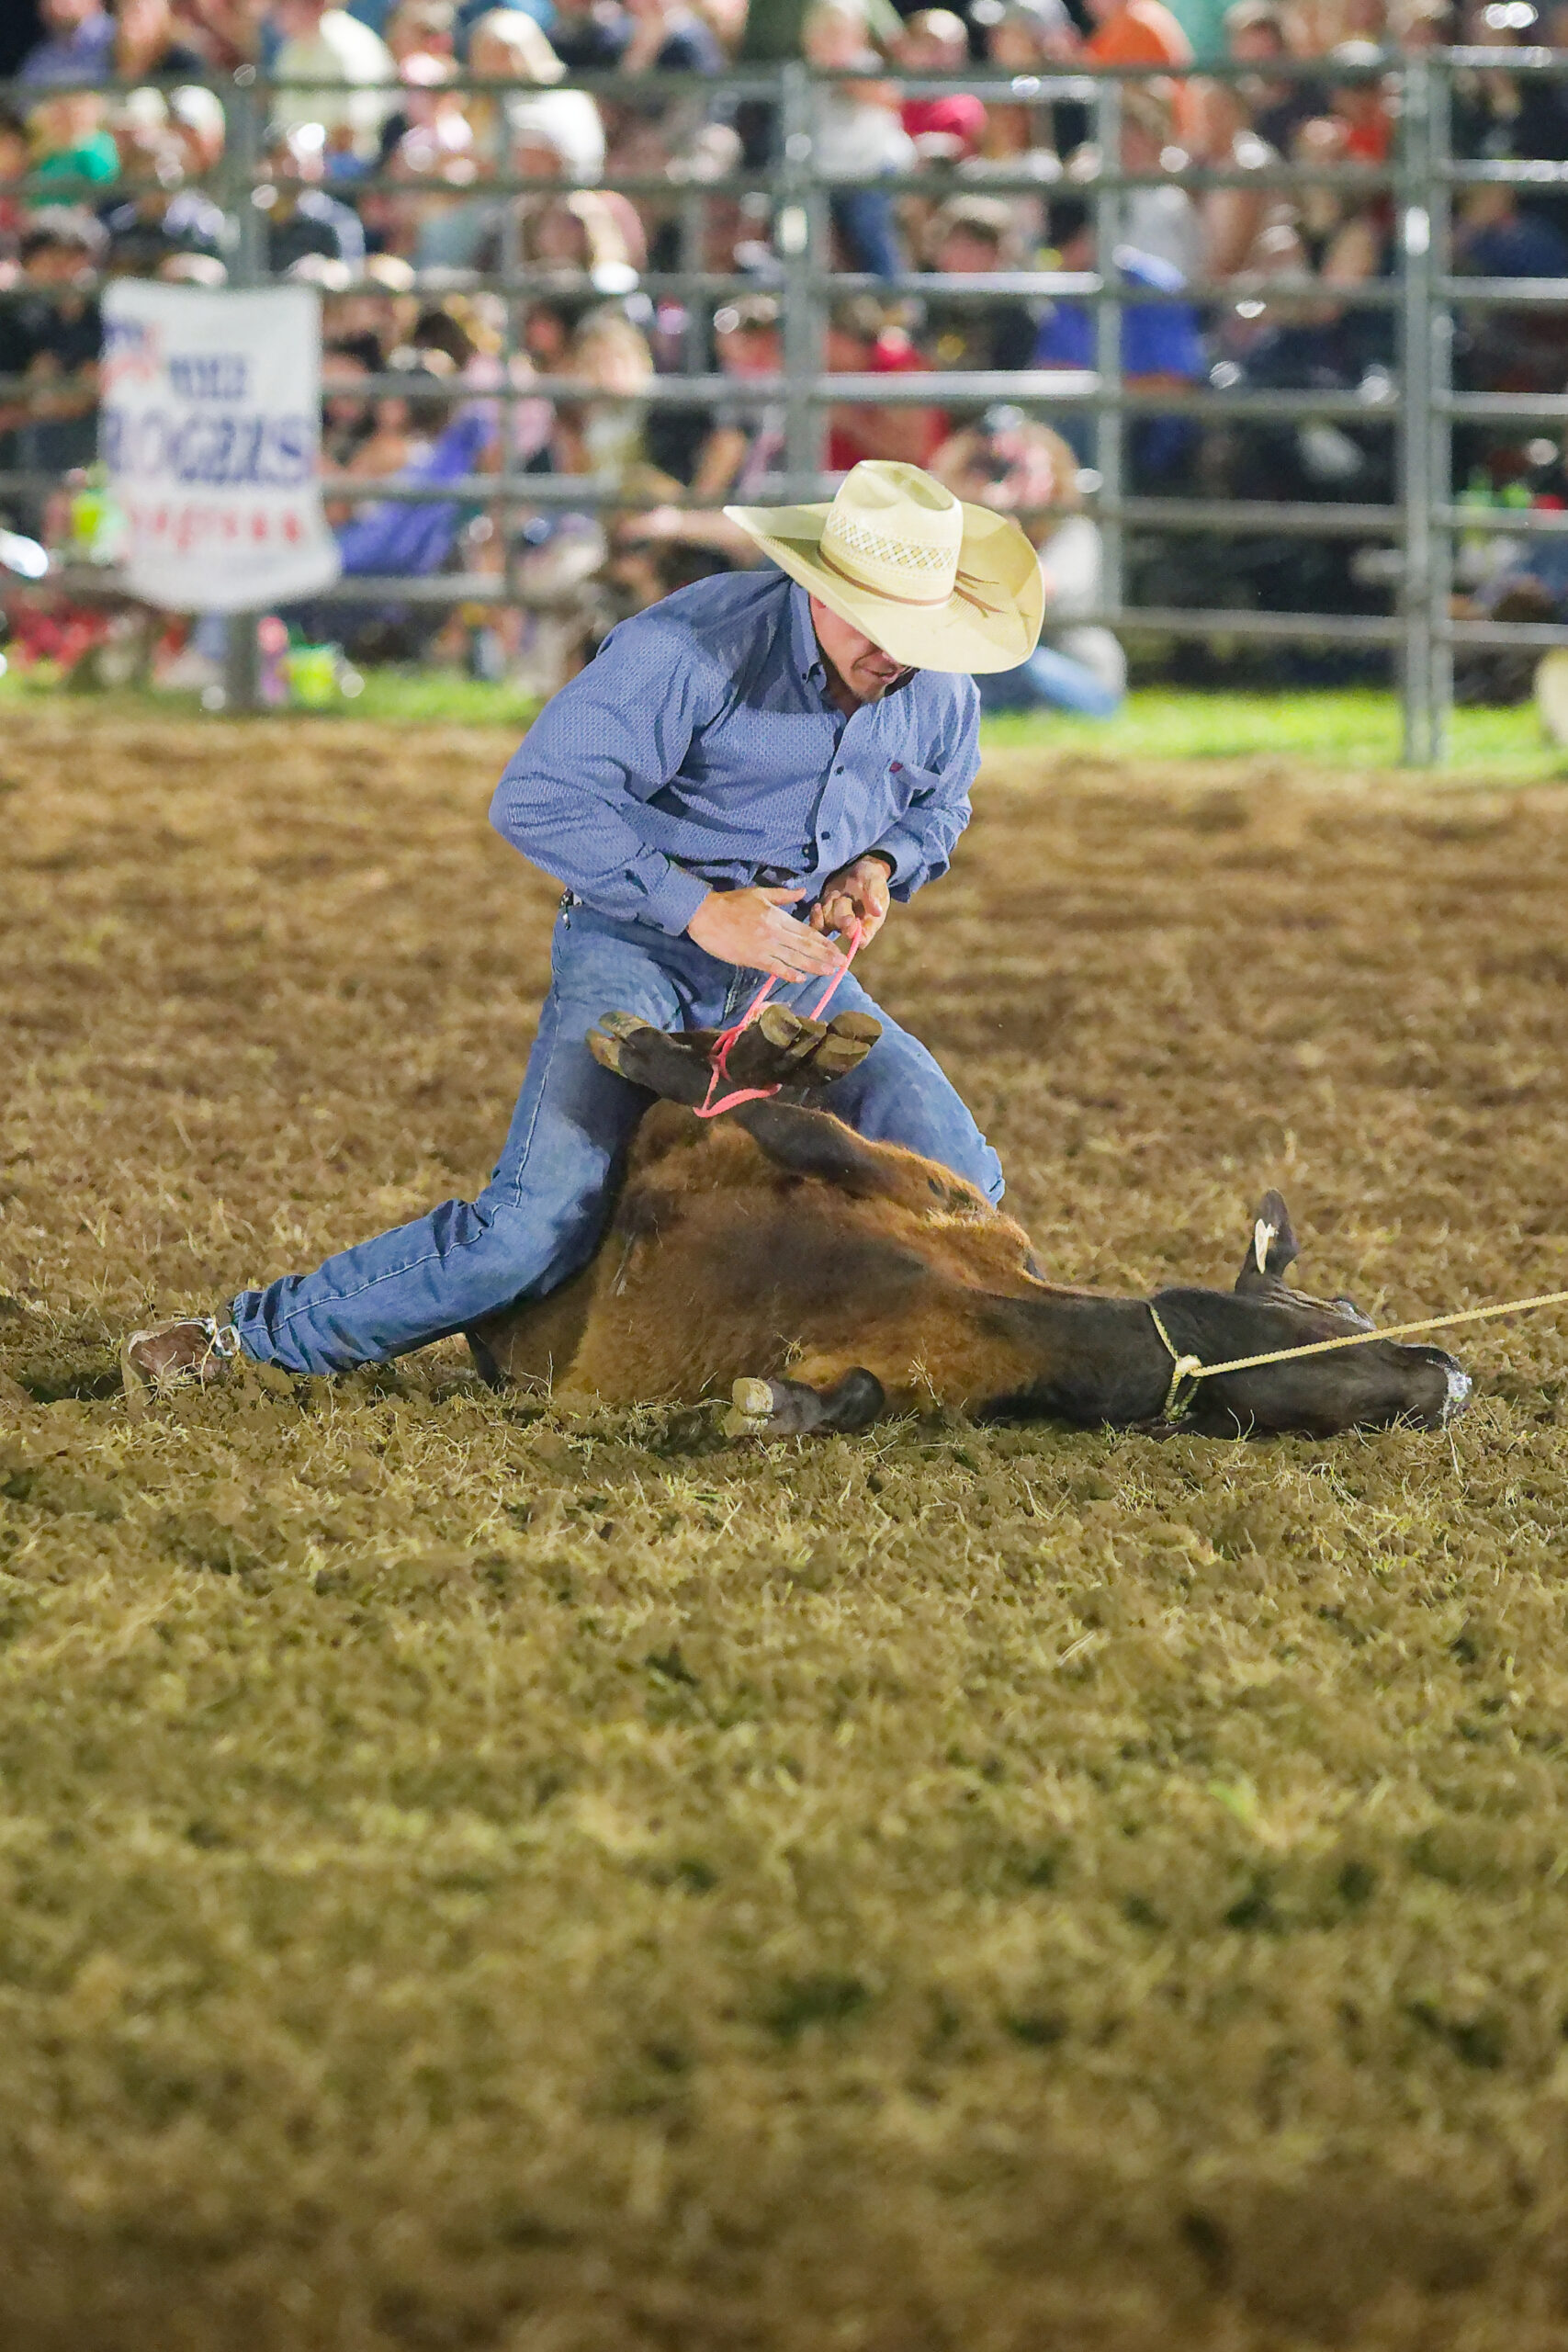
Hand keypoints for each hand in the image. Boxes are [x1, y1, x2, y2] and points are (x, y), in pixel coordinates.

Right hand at [687, 885, 846, 982]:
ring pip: (794, 959)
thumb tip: (803, 892)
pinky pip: (774, 968)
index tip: (837, 948)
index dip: (823, 941)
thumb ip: (783, 895)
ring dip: (813, 966)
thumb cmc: (732, 902)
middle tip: (841, 964)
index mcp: (778, 917)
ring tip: (829, 972)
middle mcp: (775, 933)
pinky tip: (800, 979)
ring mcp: (764, 947)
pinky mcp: (752, 959)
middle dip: (825, 956)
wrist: (706, 915)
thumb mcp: (759, 893)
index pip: (806, 931)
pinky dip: (788, 974)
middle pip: (805, 946)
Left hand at [810, 855, 891, 947]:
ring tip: (837, 894)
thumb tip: (877, 912)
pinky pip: (816, 922)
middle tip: (845, 899)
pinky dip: (817, 913)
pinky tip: (818, 905)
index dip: (854, 933)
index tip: (852, 919)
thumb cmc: (872, 879)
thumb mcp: (875, 884)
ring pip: (828, 925)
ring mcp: (837, 923)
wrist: (857, 872)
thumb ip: (874, 897)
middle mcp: (852, 928)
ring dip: (830, 907)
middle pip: (842, 931)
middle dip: (840, 916)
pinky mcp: (825, 917)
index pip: (862, 940)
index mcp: (869, 925)